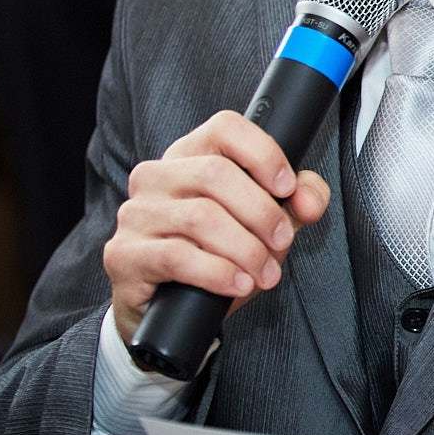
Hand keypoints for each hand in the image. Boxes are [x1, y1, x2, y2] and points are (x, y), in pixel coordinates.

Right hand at [102, 110, 329, 344]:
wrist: (167, 306)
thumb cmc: (218, 253)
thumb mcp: (264, 221)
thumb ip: (297, 200)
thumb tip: (309, 201)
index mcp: (189, 155)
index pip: (225, 128)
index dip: (263, 154)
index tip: (288, 188)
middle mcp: (155, 176)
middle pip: (216, 174)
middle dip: (262, 212)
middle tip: (283, 242)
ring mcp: (135, 213)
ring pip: (200, 217)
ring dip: (246, 249)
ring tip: (265, 274)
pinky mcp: (123, 254)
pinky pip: (177, 257)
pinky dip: (218, 272)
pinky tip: (238, 284)